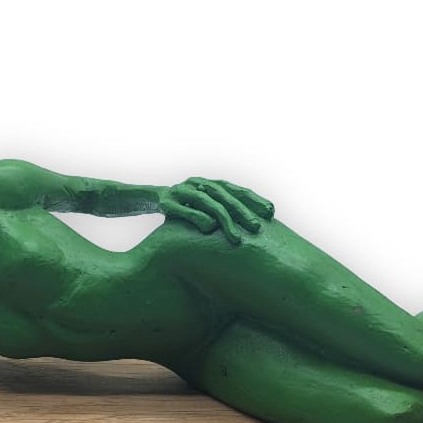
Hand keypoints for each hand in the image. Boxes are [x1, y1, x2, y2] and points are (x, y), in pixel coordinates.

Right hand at [158, 178, 274, 243]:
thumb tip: (254, 225)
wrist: (151, 198)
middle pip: (225, 196)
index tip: (271, 212)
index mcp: (211, 184)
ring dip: (224, 220)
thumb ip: (226, 212)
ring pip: (207, 202)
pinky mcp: (167, 202)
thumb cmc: (186, 208)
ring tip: (237, 238)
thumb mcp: (206, 208)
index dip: (254, 200)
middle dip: (242, 212)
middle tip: (256, 227)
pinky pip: (184, 210)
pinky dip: (197, 217)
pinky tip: (210, 228)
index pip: (237, 190)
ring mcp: (182, 191)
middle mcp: (198, 183)